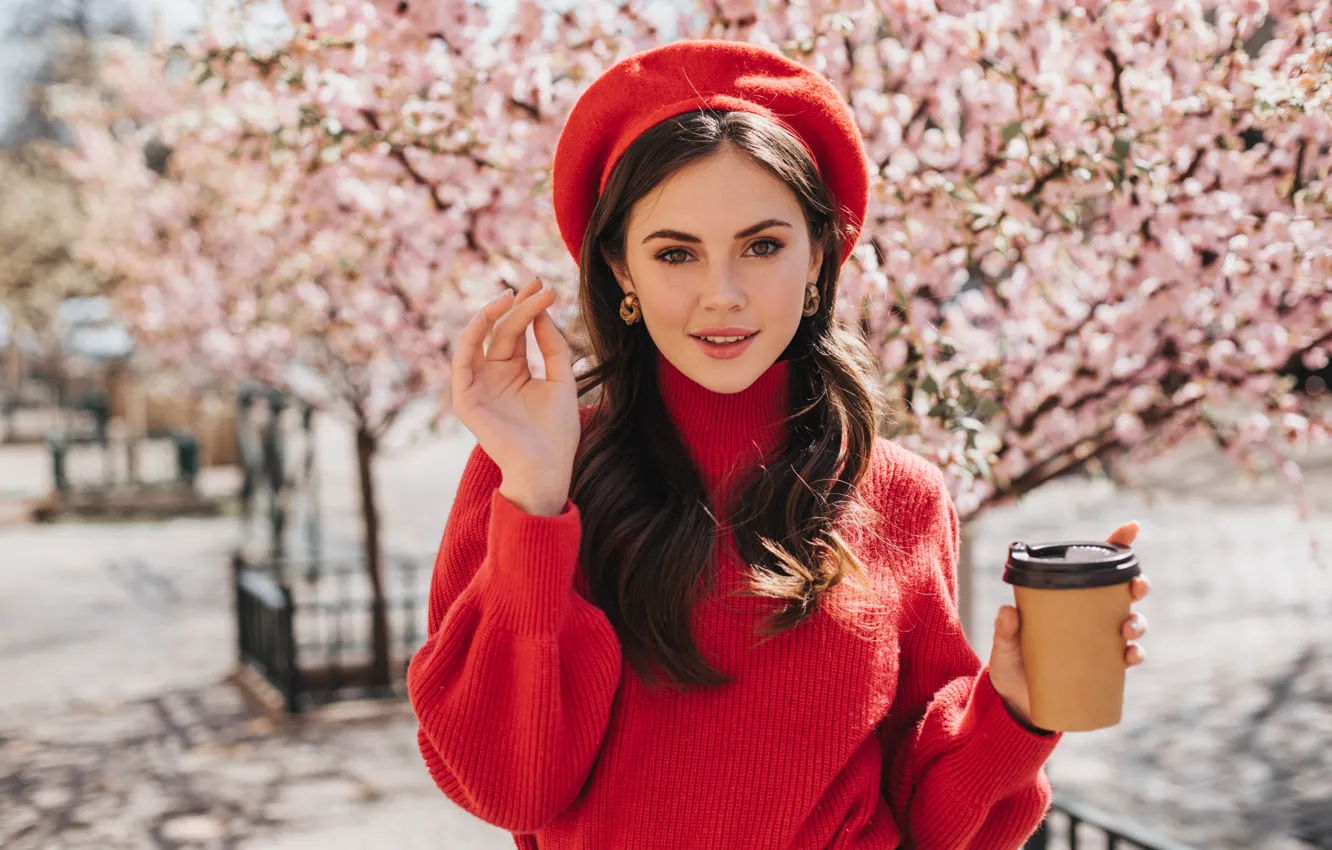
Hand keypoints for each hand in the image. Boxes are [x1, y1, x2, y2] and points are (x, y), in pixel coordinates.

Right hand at [453, 279, 579, 515]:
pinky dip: (471, 337)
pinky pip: (461, 362)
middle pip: (502, 330)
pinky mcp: (466, 399)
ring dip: (491, 314)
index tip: (545, 286)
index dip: (529, 307)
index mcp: (515, 370)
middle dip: (518, 306)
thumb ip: (553, 346)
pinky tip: (489, 318)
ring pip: (477, 339)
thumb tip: (542, 311)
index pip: (518, 330)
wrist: (547, 468)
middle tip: (536, 286)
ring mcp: (478, 385)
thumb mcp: (561, 380)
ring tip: (512, 296)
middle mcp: (493, 374)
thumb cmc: (557, 430)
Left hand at [988, 522, 1151, 728]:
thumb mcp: (1004, 645)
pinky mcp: (1101, 669)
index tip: (1132, 528)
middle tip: (1137, 588)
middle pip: (1121, 593)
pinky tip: (1131, 656)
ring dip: (1138, 622)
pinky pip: (1126, 658)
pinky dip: (1134, 655)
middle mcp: (1086, 616)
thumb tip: (1008, 612)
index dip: (1117, 545)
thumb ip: (1005, 629)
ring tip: (1127, 629)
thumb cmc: (1010, 665)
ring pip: (1130, 623)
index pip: (1093, 566)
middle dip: (1138, 585)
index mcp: (1065, 598)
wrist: (1015, 705)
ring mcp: (1096, 641)